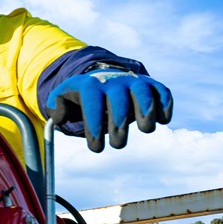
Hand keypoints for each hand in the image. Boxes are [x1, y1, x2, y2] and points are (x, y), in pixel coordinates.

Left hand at [47, 71, 172, 152]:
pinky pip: (162, 90)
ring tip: (146, 129)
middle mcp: (113, 81)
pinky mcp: (151, 85)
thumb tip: (60, 118)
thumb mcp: (63, 97)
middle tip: (117, 144)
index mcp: (90, 85)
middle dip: (119, 123)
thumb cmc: (82, 96)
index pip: (92, 101)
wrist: (102, 76)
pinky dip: (166, 104)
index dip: (94, 124)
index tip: (96, 147)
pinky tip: (163, 120)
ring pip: (143, 91)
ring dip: (147, 110)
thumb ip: (56, 107)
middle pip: (118, 98)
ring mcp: (133, 81)